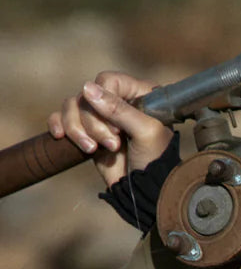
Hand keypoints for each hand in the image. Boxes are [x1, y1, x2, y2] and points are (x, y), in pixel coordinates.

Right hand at [48, 72, 173, 187]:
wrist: (144, 188)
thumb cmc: (154, 158)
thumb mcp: (145, 131)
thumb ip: (119, 109)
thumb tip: (86, 87)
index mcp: (140, 94)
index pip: (109, 80)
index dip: (106, 101)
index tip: (118, 127)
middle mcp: (119, 100)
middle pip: (88, 95)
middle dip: (95, 124)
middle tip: (114, 145)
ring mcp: (101, 116)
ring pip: (72, 106)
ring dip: (78, 130)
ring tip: (93, 149)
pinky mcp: (85, 131)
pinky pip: (60, 117)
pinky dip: (59, 126)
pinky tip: (61, 137)